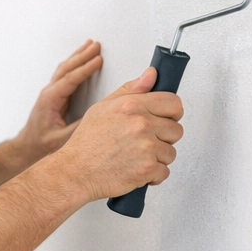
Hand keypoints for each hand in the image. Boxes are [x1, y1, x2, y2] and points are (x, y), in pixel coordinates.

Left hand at [13, 39, 103, 162]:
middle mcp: (49, 93)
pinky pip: (65, 75)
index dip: (85, 69)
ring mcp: (50, 93)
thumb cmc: (40, 145)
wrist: (26, 147)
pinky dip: (75, 64)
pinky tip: (81, 59)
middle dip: (82, 55)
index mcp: (50, 100)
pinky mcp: (54, 96)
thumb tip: (100, 115)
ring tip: (90, 45)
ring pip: (65, 69)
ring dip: (78, 56)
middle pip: (67, 69)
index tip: (98, 59)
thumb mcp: (62, 139)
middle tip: (96, 45)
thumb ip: (80, 127)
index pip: (70, 79)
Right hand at [49, 66, 184, 200]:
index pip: (173, 103)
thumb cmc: (86, 143)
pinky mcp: (147, 169)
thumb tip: (151, 75)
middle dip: (163, 138)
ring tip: (136, 157)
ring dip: (157, 158)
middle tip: (144, 142)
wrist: (75, 172)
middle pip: (176, 130)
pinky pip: (164, 172)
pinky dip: (152, 175)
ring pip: (170, 153)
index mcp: (132, 106)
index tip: (165, 119)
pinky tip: (136, 169)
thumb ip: (130, 90)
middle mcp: (141, 124)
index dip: (172, 113)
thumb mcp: (102, 108)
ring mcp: (146, 147)